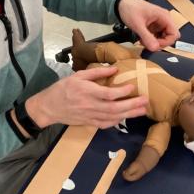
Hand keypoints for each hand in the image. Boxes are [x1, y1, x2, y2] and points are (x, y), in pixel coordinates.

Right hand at [26, 65, 147, 128]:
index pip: (108, 94)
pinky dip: (117, 121)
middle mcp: (90, 105)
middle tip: (145, 101)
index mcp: (86, 91)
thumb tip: (115, 69)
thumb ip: (97, 72)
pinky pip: (106, 124)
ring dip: (129, 115)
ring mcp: (90, 116)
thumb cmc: (63, 88)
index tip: (132, 86)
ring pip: (112, 118)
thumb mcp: (77, 75)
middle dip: (131, 105)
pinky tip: (126, 117)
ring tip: (142, 110)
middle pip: (114, 108)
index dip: (122, 92)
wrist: (49, 107)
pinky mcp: (89, 123)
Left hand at [118, 0, 179, 50]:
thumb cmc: (130, 9)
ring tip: (143, 41)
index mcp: (164, 16)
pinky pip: (157, 36)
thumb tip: (155, 48)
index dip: (166, 42)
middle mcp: (164, 19)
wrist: (121, 3)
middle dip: (159, 43)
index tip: (155, 45)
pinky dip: (151, 40)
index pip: (174, 34)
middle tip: (148, 44)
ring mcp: (159, 23)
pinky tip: (142, 39)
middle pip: (170, 37)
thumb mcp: (138, 24)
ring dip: (154, 42)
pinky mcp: (153, 26)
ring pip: (163, 38)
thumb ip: (147, 37)